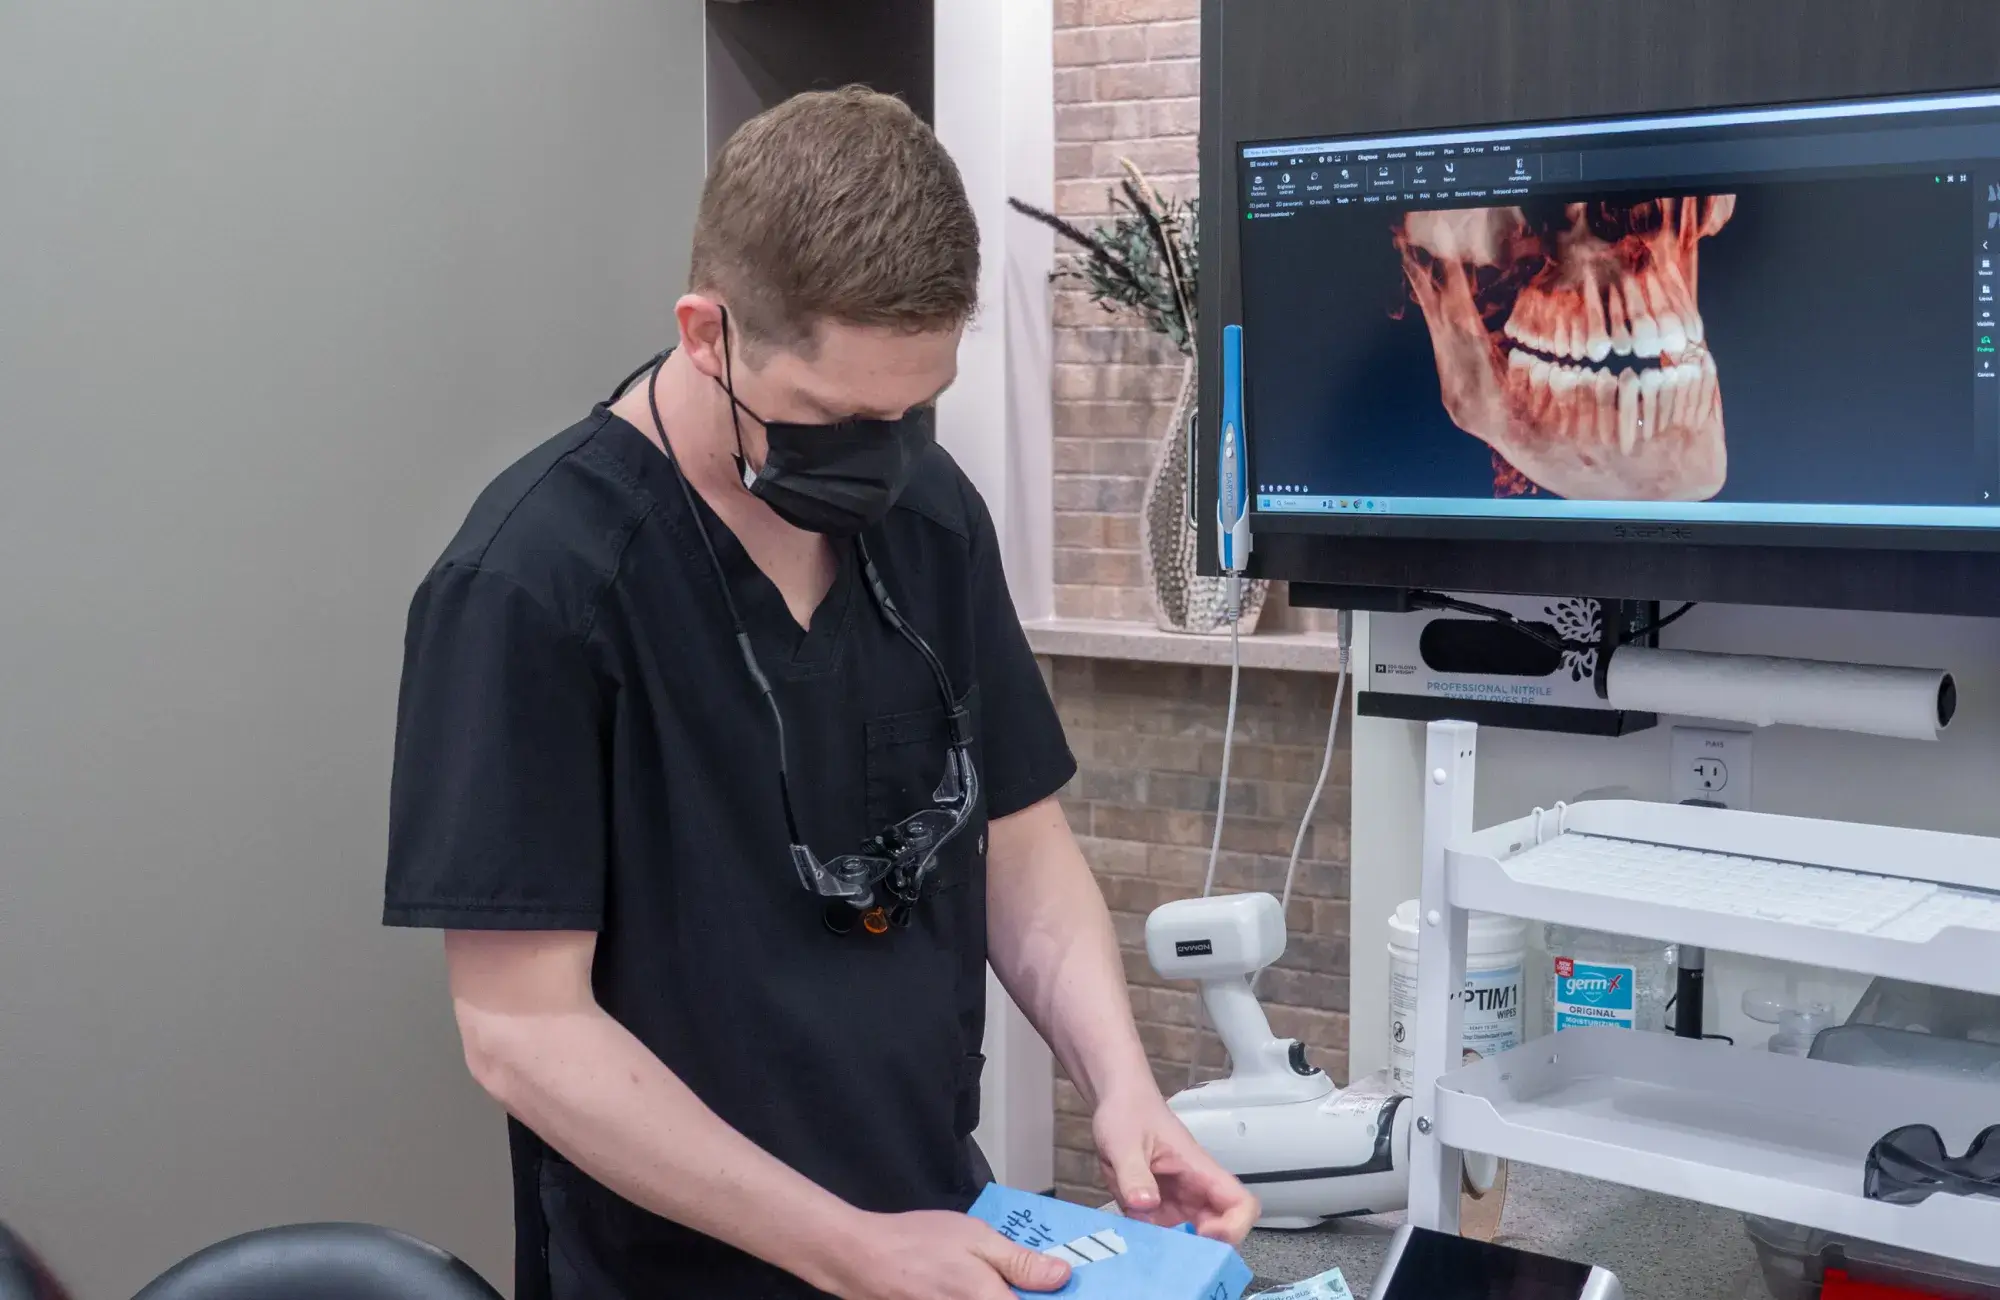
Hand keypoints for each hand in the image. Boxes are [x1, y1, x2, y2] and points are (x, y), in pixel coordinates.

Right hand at [825, 1209, 1070, 1299]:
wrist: (863, 1259)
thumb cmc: (917, 1241)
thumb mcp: (975, 1237)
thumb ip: (1020, 1262)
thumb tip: (1062, 1275)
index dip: (1052, 1296)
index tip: (1064, 1287)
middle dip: (1024, 1295)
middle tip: (1031, 1280)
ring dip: (1005, 1296)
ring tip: (992, 1278)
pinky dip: (985, 1298)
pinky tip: (969, 1283)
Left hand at [1093, 1091, 1259, 1243]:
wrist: (1117, 1105)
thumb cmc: (1129, 1114)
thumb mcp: (1124, 1142)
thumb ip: (1134, 1173)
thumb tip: (1144, 1204)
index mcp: (1200, 1170)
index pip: (1242, 1204)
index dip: (1234, 1227)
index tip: (1204, 1235)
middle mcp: (1197, 1192)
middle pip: (1223, 1232)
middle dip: (1201, 1252)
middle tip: (1168, 1258)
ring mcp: (1180, 1205)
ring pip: (1193, 1241)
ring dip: (1175, 1253)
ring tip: (1145, 1254)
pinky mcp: (1161, 1212)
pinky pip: (1167, 1237)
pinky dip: (1154, 1246)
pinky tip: (1132, 1245)